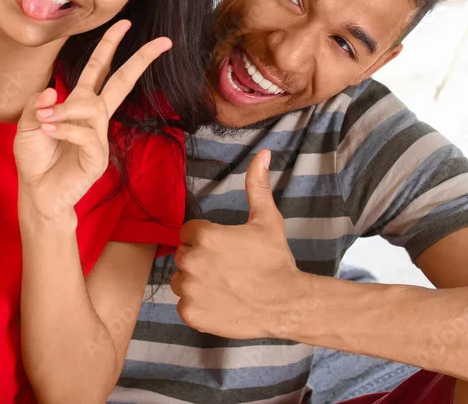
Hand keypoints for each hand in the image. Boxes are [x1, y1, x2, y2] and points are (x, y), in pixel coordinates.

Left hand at [14, 19, 171, 221]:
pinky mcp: (98, 157)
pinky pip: (87, 134)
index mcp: (79, 104)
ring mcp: (99, 137)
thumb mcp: (27, 125)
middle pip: (121, 82)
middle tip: (162, 41)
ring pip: (93, 108)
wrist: (38, 193)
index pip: (99, 70)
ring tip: (44, 122)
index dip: (109, 46)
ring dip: (66, 111)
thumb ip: (36, 105)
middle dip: (139, 60)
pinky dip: (66, 130)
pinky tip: (49, 133)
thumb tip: (52, 91)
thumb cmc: (36, 158)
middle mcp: (94, 117)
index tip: (125, 23)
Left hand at [171, 149, 305, 338]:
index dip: (205, 239)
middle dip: (199, 259)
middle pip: (182, 255)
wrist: (287, 304)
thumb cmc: (276, 260)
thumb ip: (257, 185)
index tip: (225, 249)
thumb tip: (263, 154)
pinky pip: (183, 305)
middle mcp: (191, 260)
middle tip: (226, 268)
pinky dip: (197, 306)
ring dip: (195, 283)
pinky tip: (220, 303)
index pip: (187, 232)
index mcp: (204, 235)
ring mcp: (189, 289)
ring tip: (223, 286)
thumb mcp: (268, 219)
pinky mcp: (191, 314)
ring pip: (180, 280)